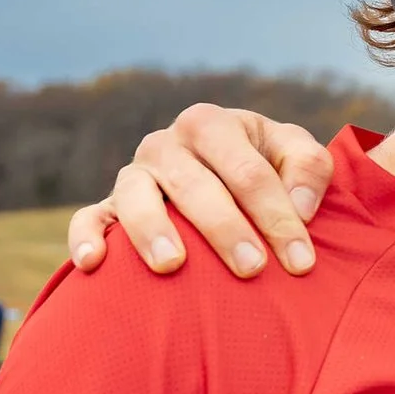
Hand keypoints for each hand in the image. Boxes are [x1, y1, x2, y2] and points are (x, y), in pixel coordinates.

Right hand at [65, 105, 332, 278]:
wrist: (222, 174)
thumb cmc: (264, 165)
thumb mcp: (293, 154)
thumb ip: (309, 167)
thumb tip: (300, 207)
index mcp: (211, 124)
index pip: (248, 171)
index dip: (277, 216)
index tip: (301, 261)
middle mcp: (166, 144)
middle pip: (195, 186)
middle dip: (226, 229)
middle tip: (253, 268)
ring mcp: (133, 175)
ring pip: (135, 197)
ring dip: (153, 230)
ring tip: (173, 265)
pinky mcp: (108, 206)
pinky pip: (88, 218)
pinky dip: (86, 238)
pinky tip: (95, 263)